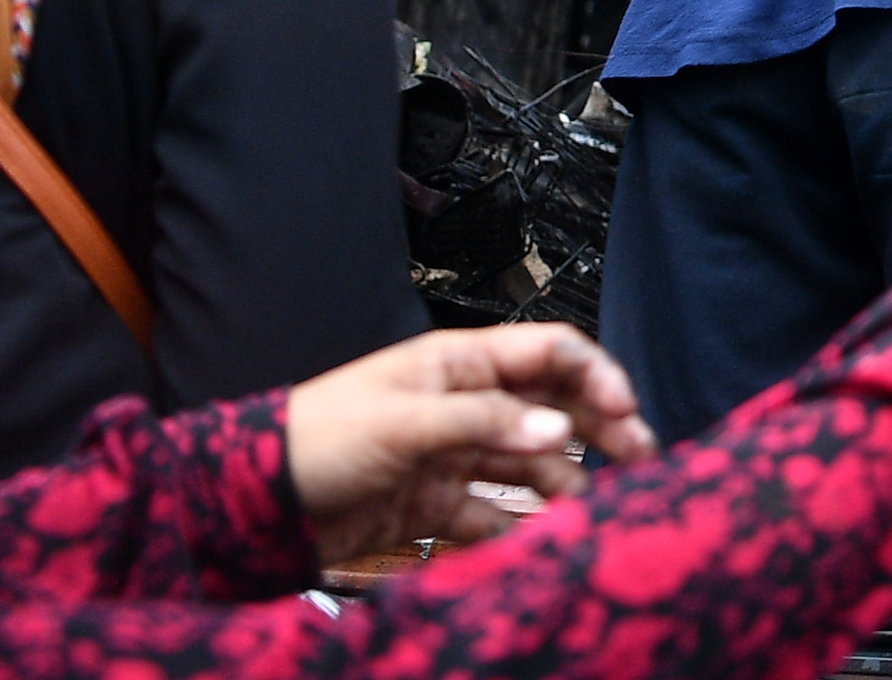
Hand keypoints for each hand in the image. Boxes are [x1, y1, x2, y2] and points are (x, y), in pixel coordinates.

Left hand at [284, 324, 656, 560]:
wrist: (252, 500)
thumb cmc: (316, 437)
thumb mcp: (405, 420)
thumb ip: (486, 422)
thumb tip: (560, 428)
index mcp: (459, 364)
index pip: (548, 354)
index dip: (594, 375)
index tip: (623, 409)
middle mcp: (464, 406)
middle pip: (550, 409)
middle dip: (598, 428)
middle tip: (639, 457)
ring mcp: (452, 456)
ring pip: (528, 464)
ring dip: (564, 481)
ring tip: (593, 507)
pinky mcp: (434, 506)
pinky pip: (492, 514)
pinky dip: (520, 526)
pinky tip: (544, 538)